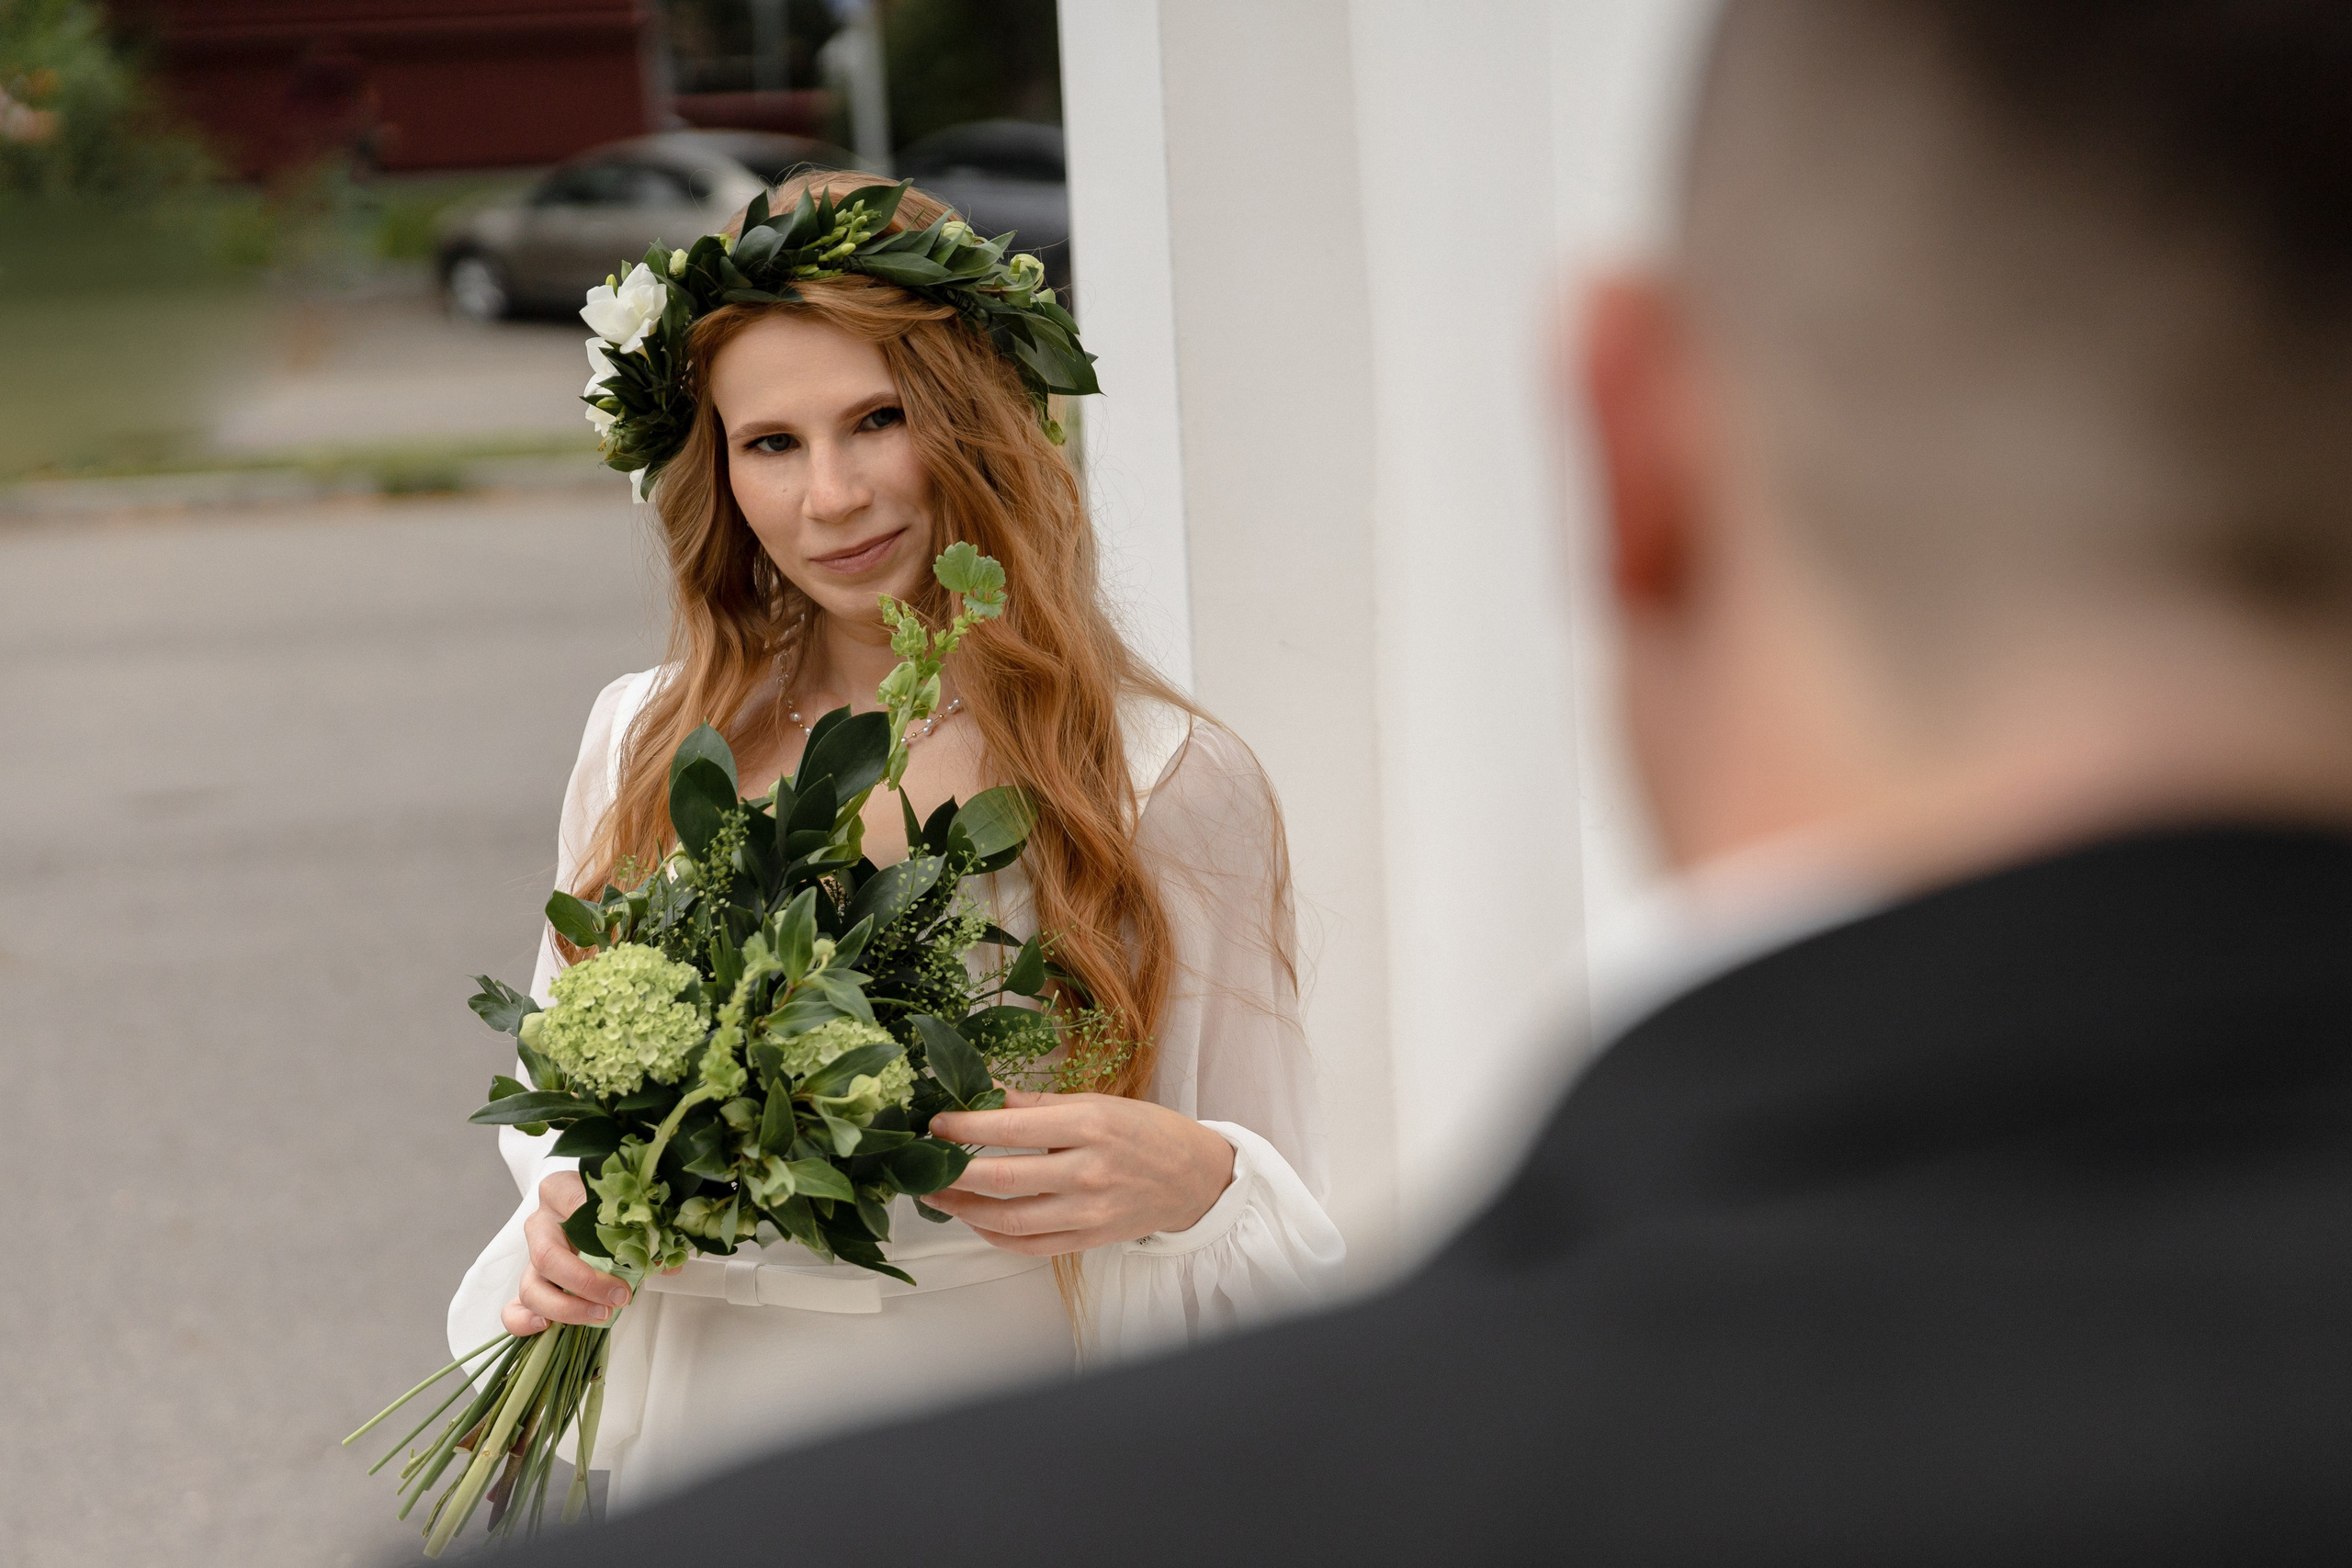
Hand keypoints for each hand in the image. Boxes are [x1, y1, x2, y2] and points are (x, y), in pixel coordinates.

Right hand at [503, 1171, 631, 1335]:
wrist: (592, 1207)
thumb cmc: (607, 1206)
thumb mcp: (625, 1208)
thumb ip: (645, 1231)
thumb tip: (667, 1263)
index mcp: (560, 1192)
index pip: (572, 1203)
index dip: (599, 1229)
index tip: (627, 1248)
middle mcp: (541, 1224)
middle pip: (547, 1257)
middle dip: (585, 1283)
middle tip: (620, 1295)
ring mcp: (531, 1256)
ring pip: (531, 1287)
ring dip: (567, 1308)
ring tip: (602, 1314)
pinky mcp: (532, 1282)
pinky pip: (514, 1307)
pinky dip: (523, 1321)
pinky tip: (544, 1327)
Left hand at [924, 1090, 1236, 1255]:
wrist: (1193, 1178)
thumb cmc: (1145, 1132)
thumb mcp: (1096, 1103)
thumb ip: (1036, 1105)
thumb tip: (983, 1092)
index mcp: (1090, 1125)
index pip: (1011, 1128)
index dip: (965, 1128)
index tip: (936, 1123)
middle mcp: (1087, 1171)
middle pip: (1003, 1178)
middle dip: (953, 1173)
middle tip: (924, 1163)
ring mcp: (1088, 1212)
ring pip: (1010, 1220)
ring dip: (964, 1210)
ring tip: (937, 1196)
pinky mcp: (1088, 1240)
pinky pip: (1030, 1245)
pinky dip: (995, 1234)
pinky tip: (975, 1219)